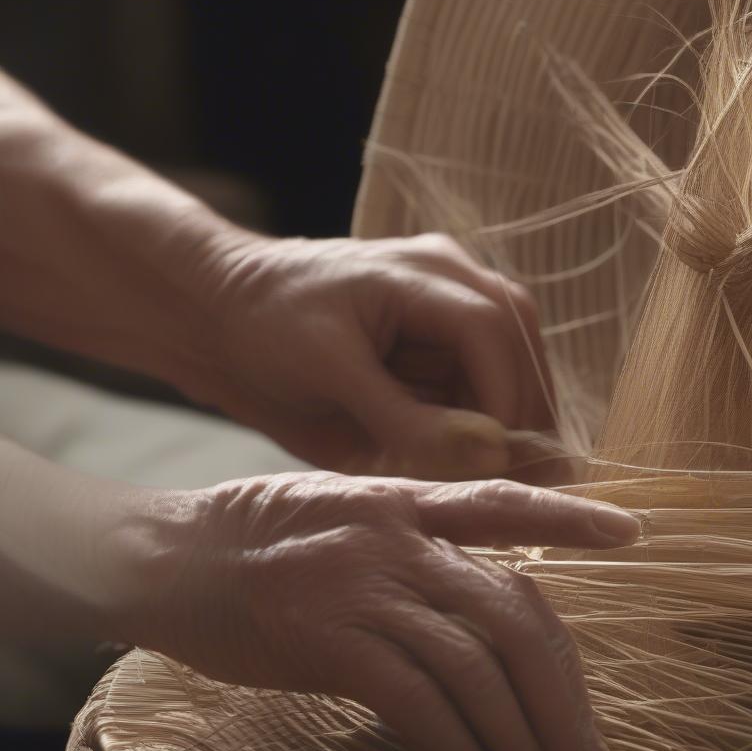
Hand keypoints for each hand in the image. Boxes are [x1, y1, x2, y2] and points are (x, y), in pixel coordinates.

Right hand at [123, 472, 639, 750]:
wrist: (168, 558)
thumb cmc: (260, 540)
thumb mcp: (347, 513)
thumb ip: (417, 544)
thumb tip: (487, 604)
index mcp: (406, 501)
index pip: (505, 502)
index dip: (572, 519)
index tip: (633, 535)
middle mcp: (396, 540)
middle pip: (513, 611)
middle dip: (563, 691)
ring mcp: (363, 588)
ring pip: (476, 665)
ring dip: (521, 736)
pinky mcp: (327, 642)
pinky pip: (420, 703)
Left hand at [201, 233, 554, 479]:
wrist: (222, 318)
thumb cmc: (266, 328)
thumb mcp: (330, 373)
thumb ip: (407, 417)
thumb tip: (492, 453)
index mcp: (423, 272)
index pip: (492, 331)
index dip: (507, 399)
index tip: (502, 461)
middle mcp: (450, 283)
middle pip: (519, 345)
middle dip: (526, 413)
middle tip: (529, 478)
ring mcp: (448, 309)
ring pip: (511, 367)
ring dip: (512, 423)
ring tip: (507, 478)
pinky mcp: (437, 344)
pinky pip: (481, 386)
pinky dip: (484, 427)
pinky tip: (478, 463)